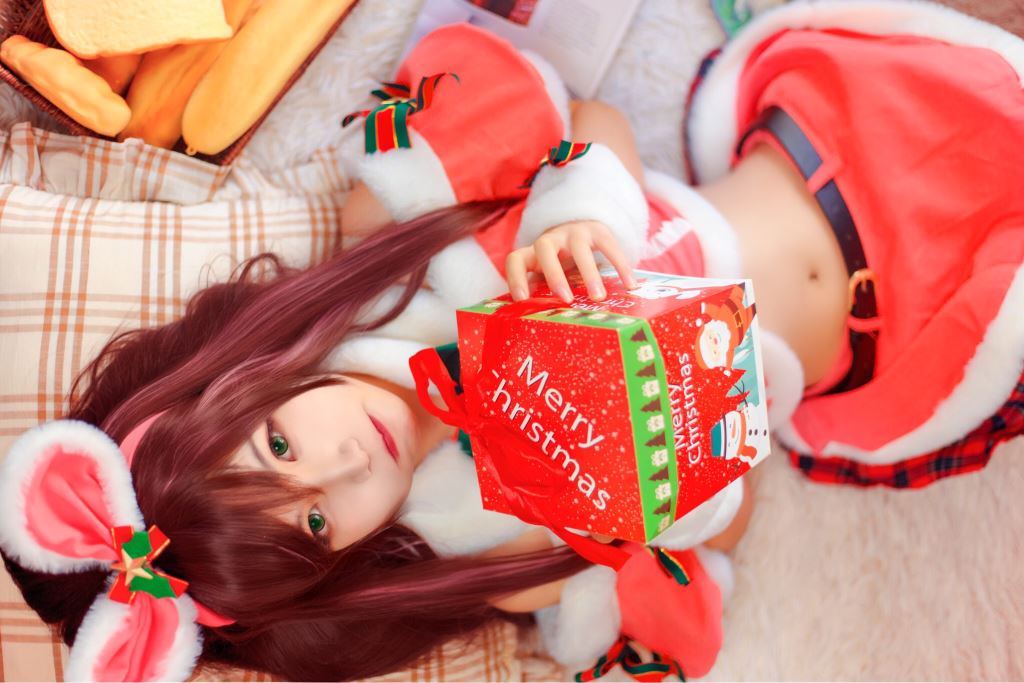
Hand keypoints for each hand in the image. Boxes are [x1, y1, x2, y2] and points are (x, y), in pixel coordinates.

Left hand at [505, 220, 636, 302]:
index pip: (516, 260)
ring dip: (588, 273)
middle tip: (566, 299)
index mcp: (534, 254)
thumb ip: (545, 294)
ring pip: (579, 249)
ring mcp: (574, 233)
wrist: (582, 229)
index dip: (516, 278)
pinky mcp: (598, 231)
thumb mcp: (550, 277)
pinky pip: (609, 246)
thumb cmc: (562, 265)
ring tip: (598, 297)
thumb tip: (543, 329)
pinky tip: (630, 285)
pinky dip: (620, 265)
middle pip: (545, 248)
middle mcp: (551, 240)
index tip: (522, 300)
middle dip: (554, 274)